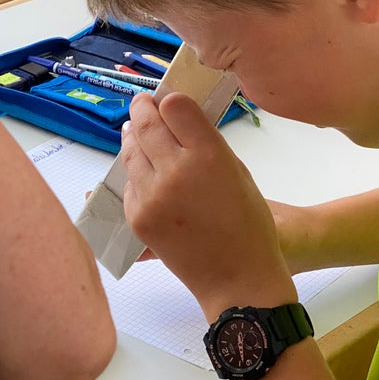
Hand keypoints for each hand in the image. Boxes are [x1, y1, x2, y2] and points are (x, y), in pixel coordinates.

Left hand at [121, 92, 296, 318]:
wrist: (237, 277)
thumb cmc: (249, 225)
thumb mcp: (238, 172)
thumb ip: (208, 144)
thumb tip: (180, 121)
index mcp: (209, 155)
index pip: (175, 107)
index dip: (170, 102)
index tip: (168, 102)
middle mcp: (177, 171)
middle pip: (147, 124)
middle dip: (142, 109)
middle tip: (142, 103)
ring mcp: (152, 195)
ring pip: (131, 152)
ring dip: (132, 138)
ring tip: (134, 131)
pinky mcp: (138, 217)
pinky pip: (130, 185)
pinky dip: (135, 175)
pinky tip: (143, 173)